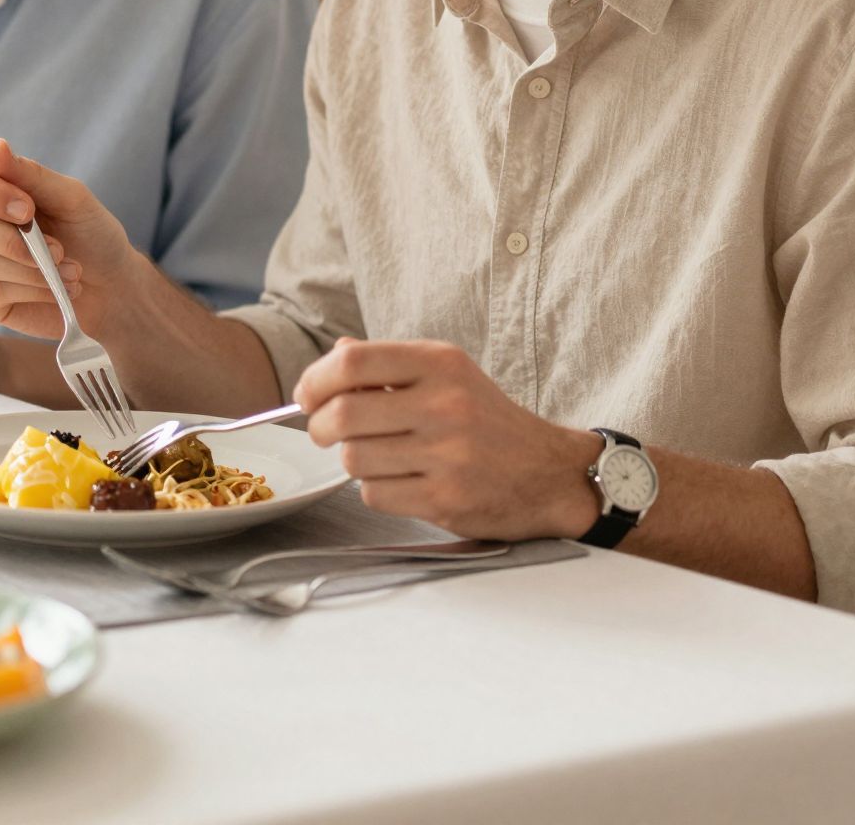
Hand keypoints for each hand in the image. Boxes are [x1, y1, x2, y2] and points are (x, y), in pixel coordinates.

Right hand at [0, 138, 140, 340]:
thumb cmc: (90, 234)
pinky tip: (55, 289)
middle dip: (13, 238)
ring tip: (69, 271)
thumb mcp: (72, 199)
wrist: (110, 284)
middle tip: (58, 249)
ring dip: (31, 269)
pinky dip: (31, 290)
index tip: (29, 209)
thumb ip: (33, 175)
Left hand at [295, 338, 600, 540]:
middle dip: (319, 427)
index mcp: (440, 363)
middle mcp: (444, 404)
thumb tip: (334, 355)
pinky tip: (399, 481)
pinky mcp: (445, 498)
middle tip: (324, 432)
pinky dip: (375, 490)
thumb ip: (389, 366)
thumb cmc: (487, 421)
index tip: (306, 396)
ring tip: (375, 456)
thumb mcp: (447, 375)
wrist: (548, 473)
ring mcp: (447, 454)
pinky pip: (375, 495)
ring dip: (351, 461)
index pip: (352, 362)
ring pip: (354, 459)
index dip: (315, 380)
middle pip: (342, 414)